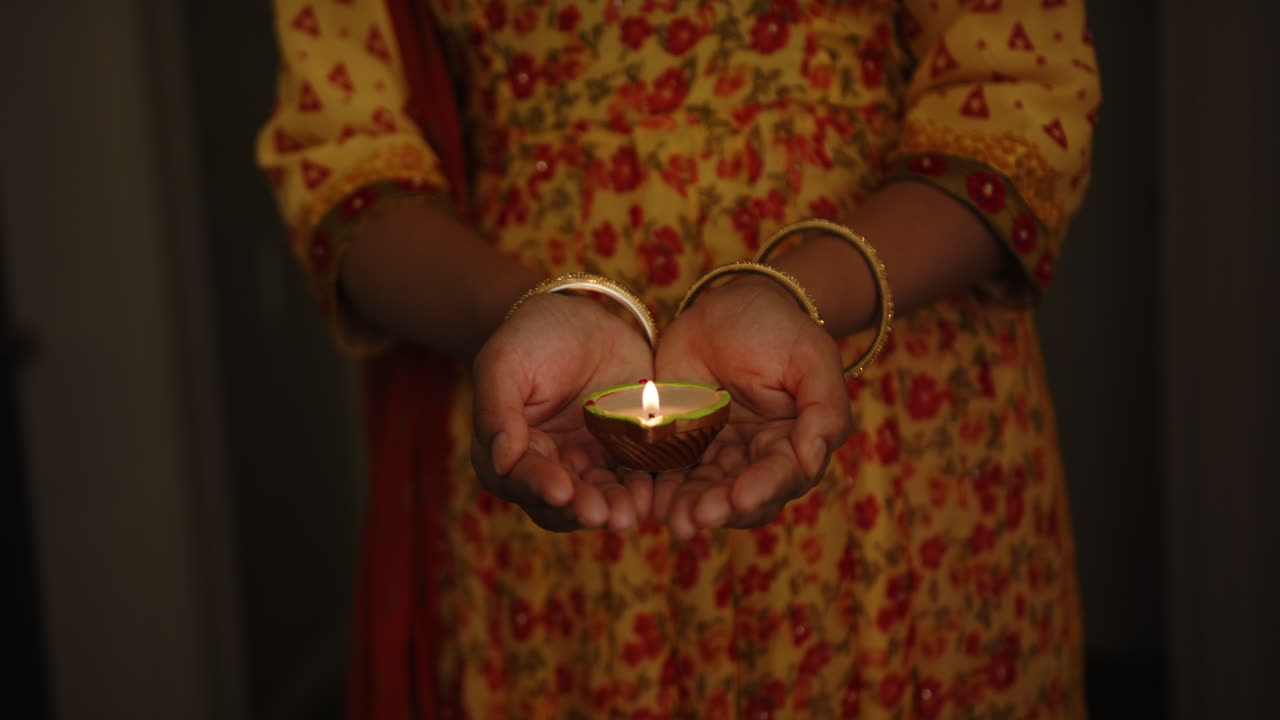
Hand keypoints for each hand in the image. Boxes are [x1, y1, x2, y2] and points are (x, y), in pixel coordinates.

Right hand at [471, 294, 654, 531]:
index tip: (561, 492)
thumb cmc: (533, 337)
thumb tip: (501, 460)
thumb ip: (496, 410)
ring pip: (600, 496)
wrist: (584, 318)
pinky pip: (634, 478)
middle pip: (563, 500)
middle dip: (581, 508)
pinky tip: (651, 496)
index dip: (540, 486)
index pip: (521, 477)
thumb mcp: (505, 362)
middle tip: (600, 514)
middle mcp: (548, 466)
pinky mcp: (624, 454)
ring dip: (613, 507)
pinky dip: (642, 490)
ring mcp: (588, 463)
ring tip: (628, 514)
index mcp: (510, 450)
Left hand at [653, 276, 851, 538]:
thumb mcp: (811, 357)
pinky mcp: (679, 443)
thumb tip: (814, 458)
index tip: (741, 498)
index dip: (763, 488)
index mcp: (792, 442)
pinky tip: (647, 500)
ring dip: (688, 507)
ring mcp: (715, 452)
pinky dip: (659, 489)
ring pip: (703, 491)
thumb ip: (825, 408)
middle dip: (719, 508)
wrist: (727, 304)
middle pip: (740, 495)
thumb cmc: (778, 328)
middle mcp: (754, 457)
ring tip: (672, 517)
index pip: (782, 475)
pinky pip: (668, 471)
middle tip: (696, 517)